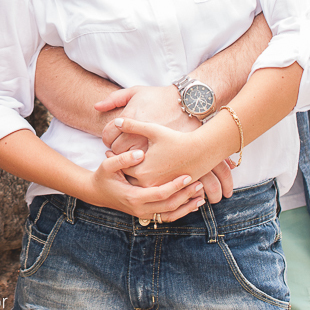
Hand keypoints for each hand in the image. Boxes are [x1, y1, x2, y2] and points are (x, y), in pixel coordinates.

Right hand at [90, 149, 205, 220]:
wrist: (96, 193)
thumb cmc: (103, 176)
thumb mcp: (108, 165)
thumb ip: (123, 159)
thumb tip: (140, 153)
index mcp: (133, 197)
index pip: (160, 194)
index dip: (175, 186)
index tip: (188, 176)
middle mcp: (140, 209)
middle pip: (169, 206)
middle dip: (186, 196)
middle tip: (200, 184)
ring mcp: (143, 214)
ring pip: (171, 215)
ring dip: (187, 207)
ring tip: (202, 196)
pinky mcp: (146, 214)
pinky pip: (167, 217)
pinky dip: (181, 212)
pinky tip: (192, 204)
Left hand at [95, 87, 233, 202]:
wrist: (203, 150)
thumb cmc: (177, 138)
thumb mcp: (153, 129)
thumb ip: (132, 125)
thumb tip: (115, 121)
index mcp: (142, 172)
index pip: (120, 167)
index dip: (113, 157)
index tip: (107, 151)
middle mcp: (149, 184)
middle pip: (127, 177)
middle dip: (120, 167)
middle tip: (110, 156)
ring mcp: (159, 187)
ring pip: (138, 183)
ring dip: (130, 174)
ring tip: (125, 163)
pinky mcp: (167, 188)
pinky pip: (150, 185)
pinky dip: (144, 178)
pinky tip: (143, 167)